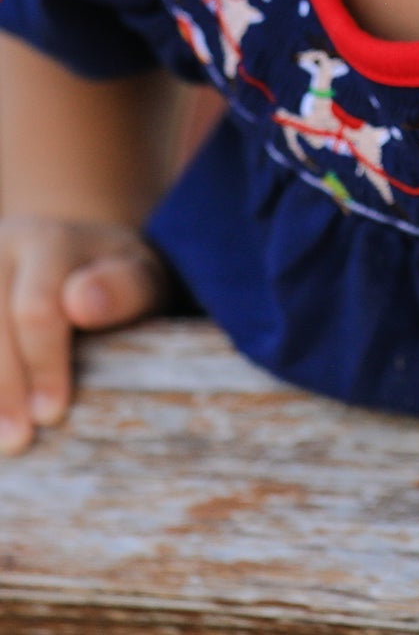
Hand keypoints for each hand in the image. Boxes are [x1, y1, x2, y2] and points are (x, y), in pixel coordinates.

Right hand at [0, 215, 169, 455]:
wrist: (74, 258)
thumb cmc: (114, 283)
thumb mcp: (140, 278)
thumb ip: (125, 288)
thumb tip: (81, 302)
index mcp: (52, 242)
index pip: (38, 309)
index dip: (42, 365)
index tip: (53, 412)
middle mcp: (3, 247)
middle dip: (5, 387)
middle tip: (19, 440)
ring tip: (0, 439)